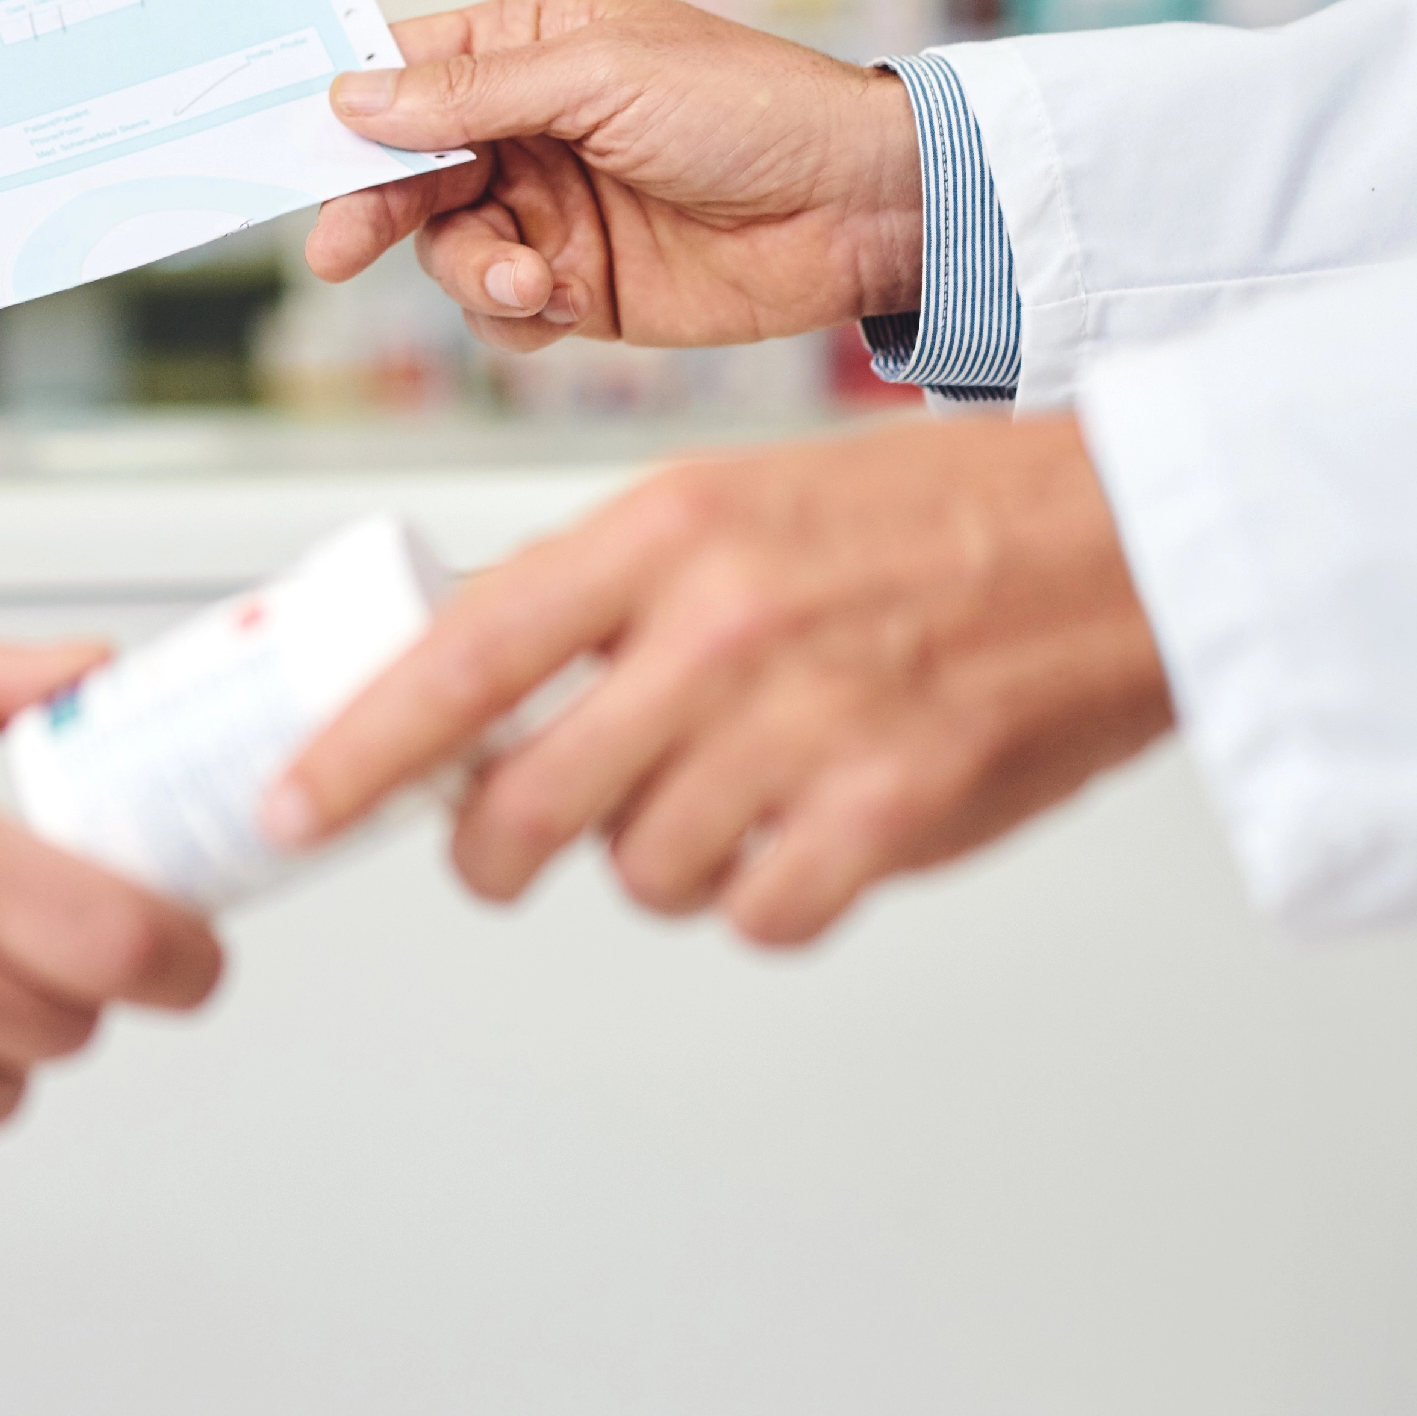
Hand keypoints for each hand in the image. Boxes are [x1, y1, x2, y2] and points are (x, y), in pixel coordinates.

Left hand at [268, 418, 1171, 945]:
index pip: (461, 660)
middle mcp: (721, 627)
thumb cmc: (932, 515)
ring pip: (638, 874)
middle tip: (502, 851)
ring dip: (655, 861)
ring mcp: (805, 726)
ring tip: (722, 796)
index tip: (294, 808)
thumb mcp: (738, 499)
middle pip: (527, 806)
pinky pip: (753, 915)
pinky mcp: (888, 815)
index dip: (358, 754)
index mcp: (667, 531)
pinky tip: (804, 835)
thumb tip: (478, 698)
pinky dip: (763, 896)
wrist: (1123, 539)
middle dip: (494, 852)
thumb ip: (608, 593)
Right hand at [303, 0, 923, 353]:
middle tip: (339, 247)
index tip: (296, 143)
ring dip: (471, 272)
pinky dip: (516, 317)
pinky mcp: (584, 287)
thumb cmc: (753, 108)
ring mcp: (555, 210)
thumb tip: (355, 94)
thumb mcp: (602, 77)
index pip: (410, 70)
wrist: (859, 209)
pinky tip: (563, 304)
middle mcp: (531, 127)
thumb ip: (472, 94)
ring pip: (450, 250)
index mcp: (533, 46)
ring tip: (532, 282)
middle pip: (409, 169)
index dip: (350, 105)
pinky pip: (503, 313)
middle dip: (376, 208)